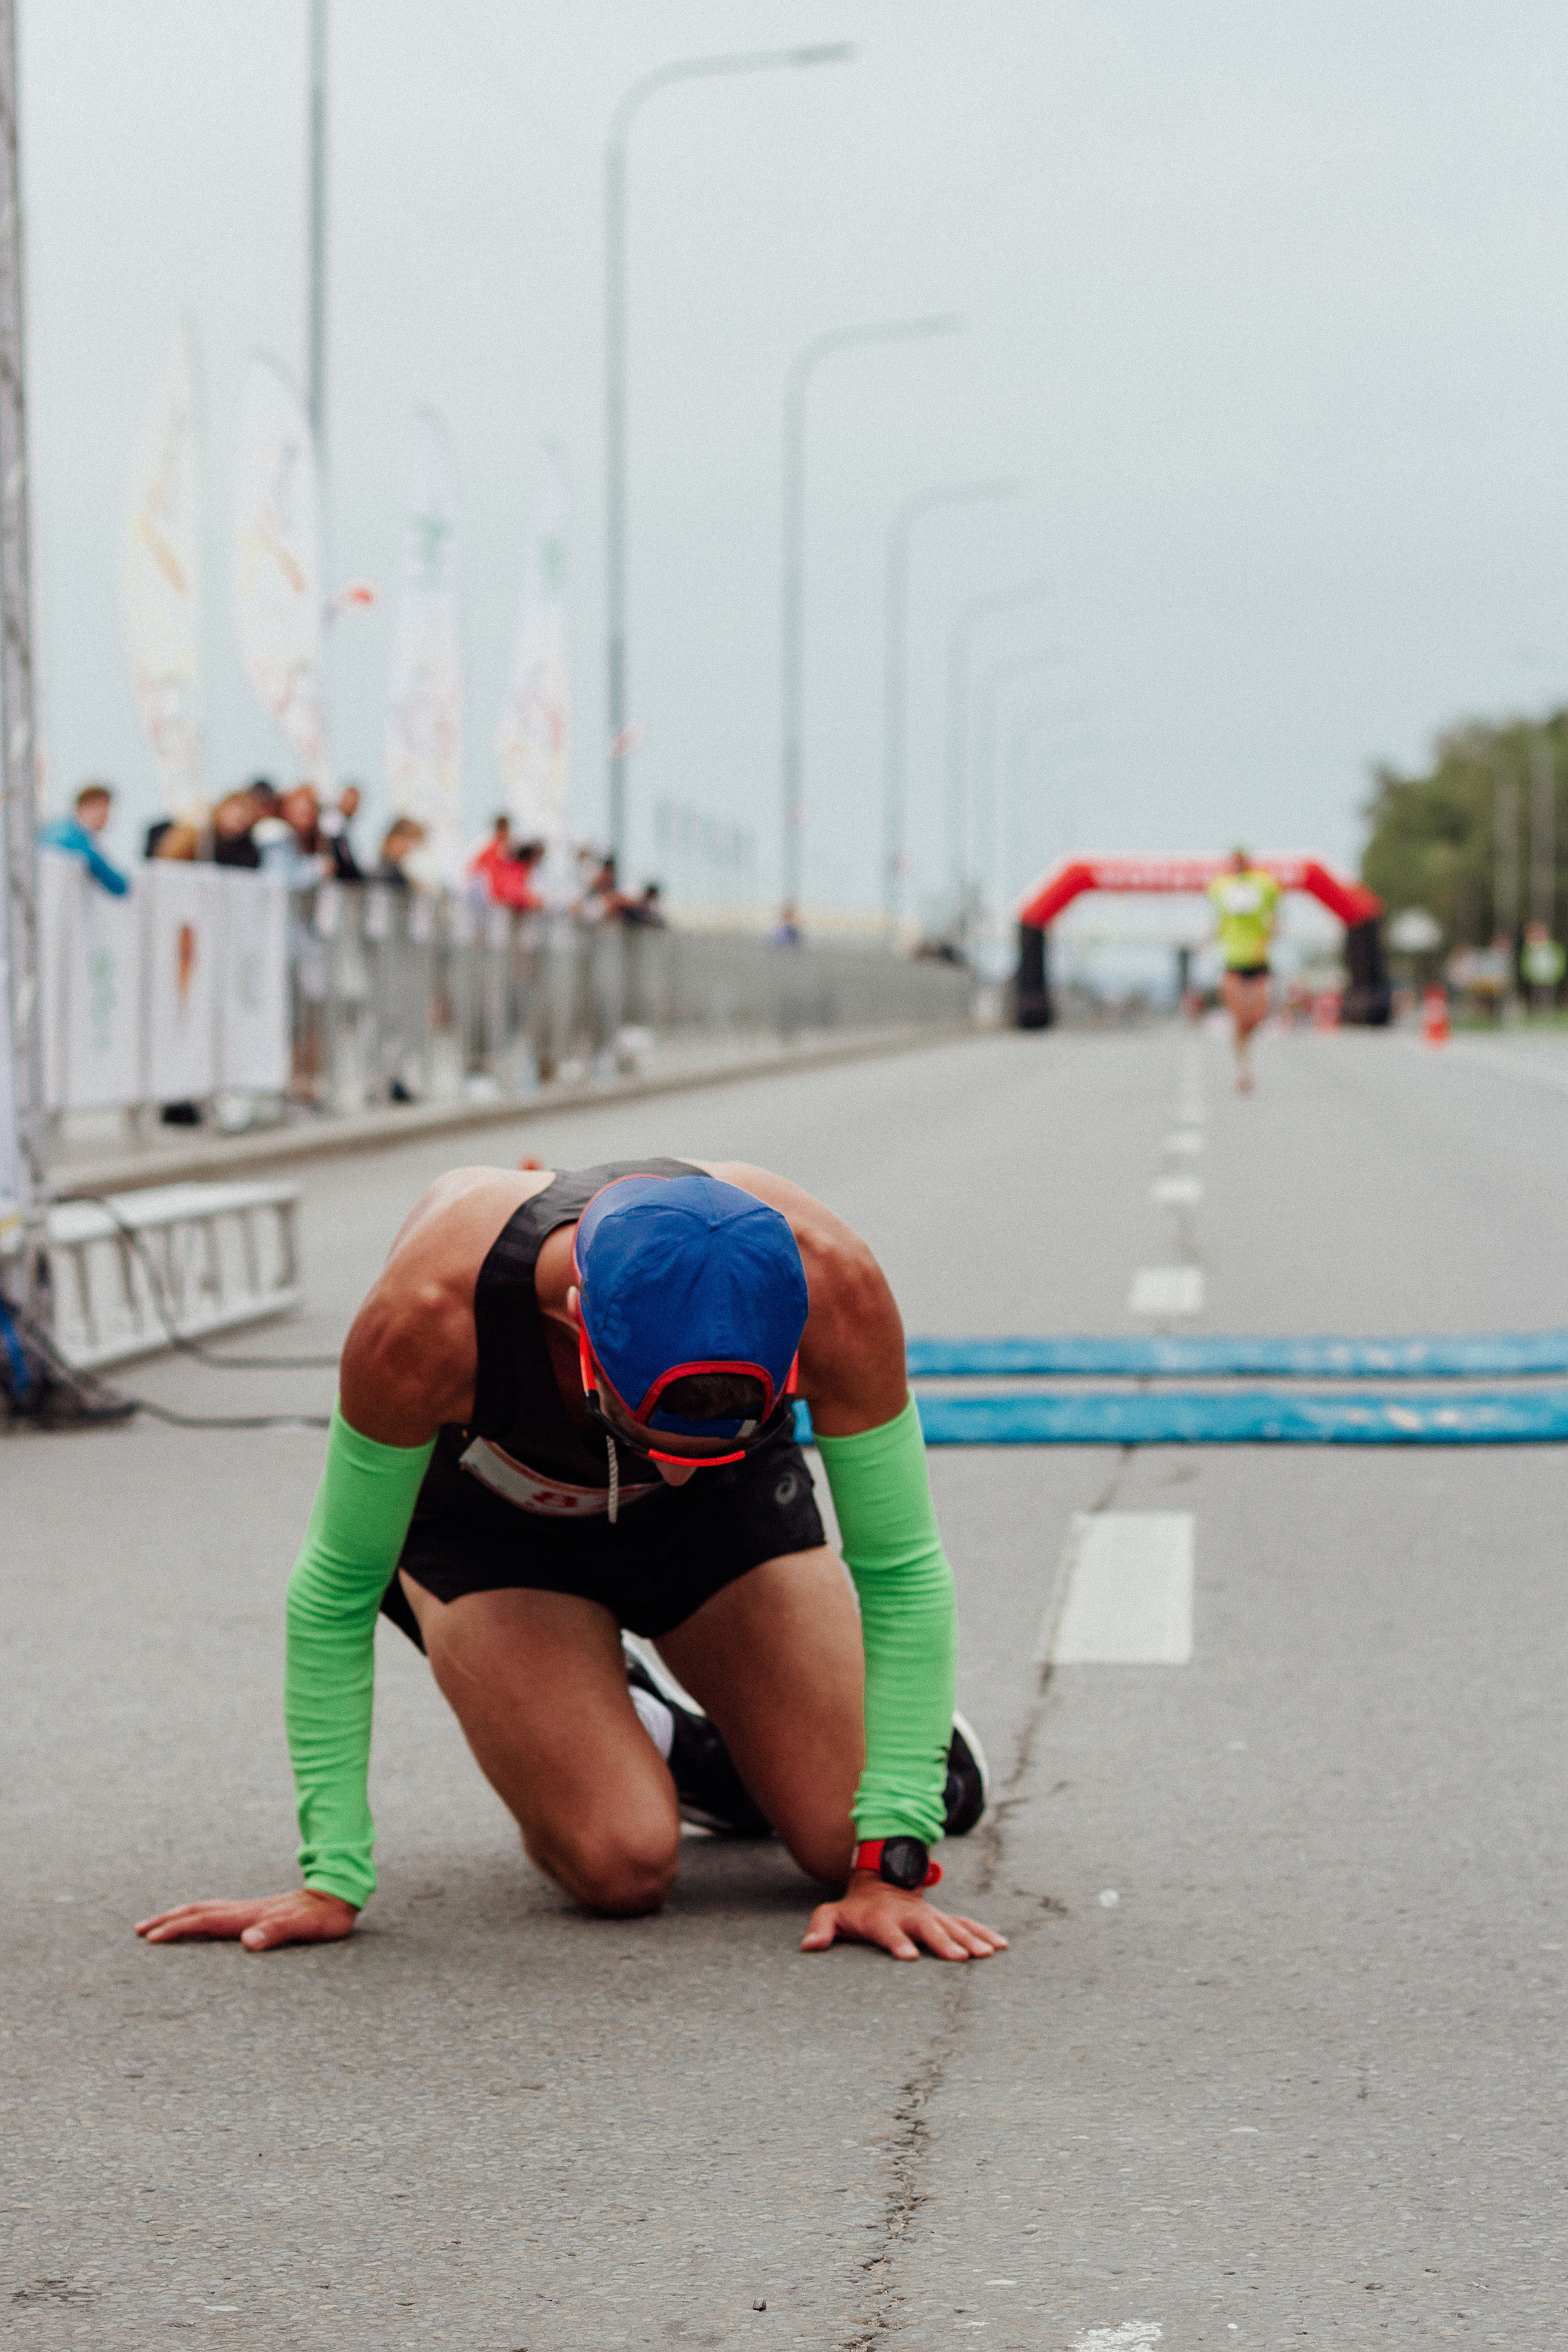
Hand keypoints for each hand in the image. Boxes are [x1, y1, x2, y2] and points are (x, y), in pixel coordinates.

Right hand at [134, 1888, 357, 1952]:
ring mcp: (250, 1909)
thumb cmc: (324, 1916)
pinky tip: (198, 1922)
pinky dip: (198, 1916)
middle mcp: (245, 1910)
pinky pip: (218, 1912)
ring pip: (206, 1909)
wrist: (339, 1890)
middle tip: (139, 1930)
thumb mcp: (306, 1927)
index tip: (151, 1937)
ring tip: (158, 1924)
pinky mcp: (257, 1911)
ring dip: (180, 1915)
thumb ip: (278, 1932)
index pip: (206, 1922)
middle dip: (168, 1920)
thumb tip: (249, 1941)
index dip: (178, 1929)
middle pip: (198, 1911)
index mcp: (250, 1916)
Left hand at [801, 1870, 1007, 1962]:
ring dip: (969, 1939)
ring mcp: (928, 1914)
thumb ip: (821, 1928)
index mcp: (881, 1918)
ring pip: (951, 1925)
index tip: (909, 1957)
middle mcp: (909, 1915)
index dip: (897, 1943)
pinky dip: (983, 1932)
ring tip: (986, 1954)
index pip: (888, 1932)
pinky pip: (966, 1924)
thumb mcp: (832, 1914)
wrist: (879, 1881)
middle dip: (943, 1942)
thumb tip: (808, 1947)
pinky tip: (1000, 1945)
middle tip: (959, 1959)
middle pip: (927, 1928)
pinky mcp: (942, 1917)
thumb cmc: (854, 1908)